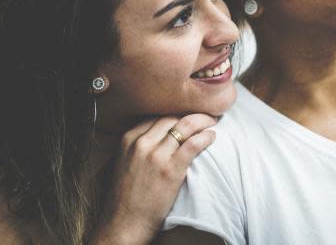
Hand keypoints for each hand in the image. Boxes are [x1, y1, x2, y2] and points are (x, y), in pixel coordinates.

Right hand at [93, 114, 216, 244]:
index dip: (175, 114)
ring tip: (212, 122)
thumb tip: (155, 134)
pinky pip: (194, 144)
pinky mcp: (171, 169)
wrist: (124, 222)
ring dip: (202, 121)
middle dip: (190, 114)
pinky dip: (206, 137)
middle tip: (204, 117)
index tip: (186, 115)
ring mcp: (156, 155)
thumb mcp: (122, 162)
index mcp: (128, 139)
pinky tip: (212, 137)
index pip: (157, 116)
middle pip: (172, 117)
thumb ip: (135, 146)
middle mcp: (142, 143)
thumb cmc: (125, 196)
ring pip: (185, 125)